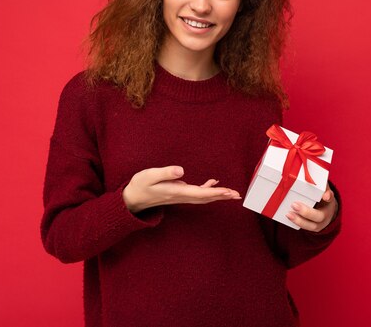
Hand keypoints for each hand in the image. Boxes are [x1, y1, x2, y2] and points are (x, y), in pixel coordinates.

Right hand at [122, 166, 240, 212]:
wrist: (133, 199)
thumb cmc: (140, 185)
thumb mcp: (149, 176)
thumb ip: (165, 172)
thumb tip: (181, 170)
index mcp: (176, 192)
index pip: (200, 193)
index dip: (215, 192)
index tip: (228, 192)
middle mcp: (181, 196)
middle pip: (206, 197)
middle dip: (222, 196)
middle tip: (237, 195)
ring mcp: (181, 196)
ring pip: (203, 196)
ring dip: (218, 195)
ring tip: (232, 193)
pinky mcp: (179, 193)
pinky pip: (197, 193)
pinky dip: (208, 189)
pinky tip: (214, 183)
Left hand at [285, 184, 337, 231]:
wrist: (324, 211)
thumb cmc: (320, 196)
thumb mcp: (321, 189)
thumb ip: (318, 183)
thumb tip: (310, 178)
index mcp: (329, 202)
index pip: (330, 198)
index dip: (328, 196)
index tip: (325, 196)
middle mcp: (326, 215)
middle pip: (319, 216)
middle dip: (306, 212)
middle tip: (294, 205)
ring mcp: (319, 224)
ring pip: (311, 226)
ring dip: (299, 221)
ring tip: (288, 214)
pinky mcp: (311, 227)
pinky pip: (304, 227)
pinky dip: (295, 224)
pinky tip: (287, 218)